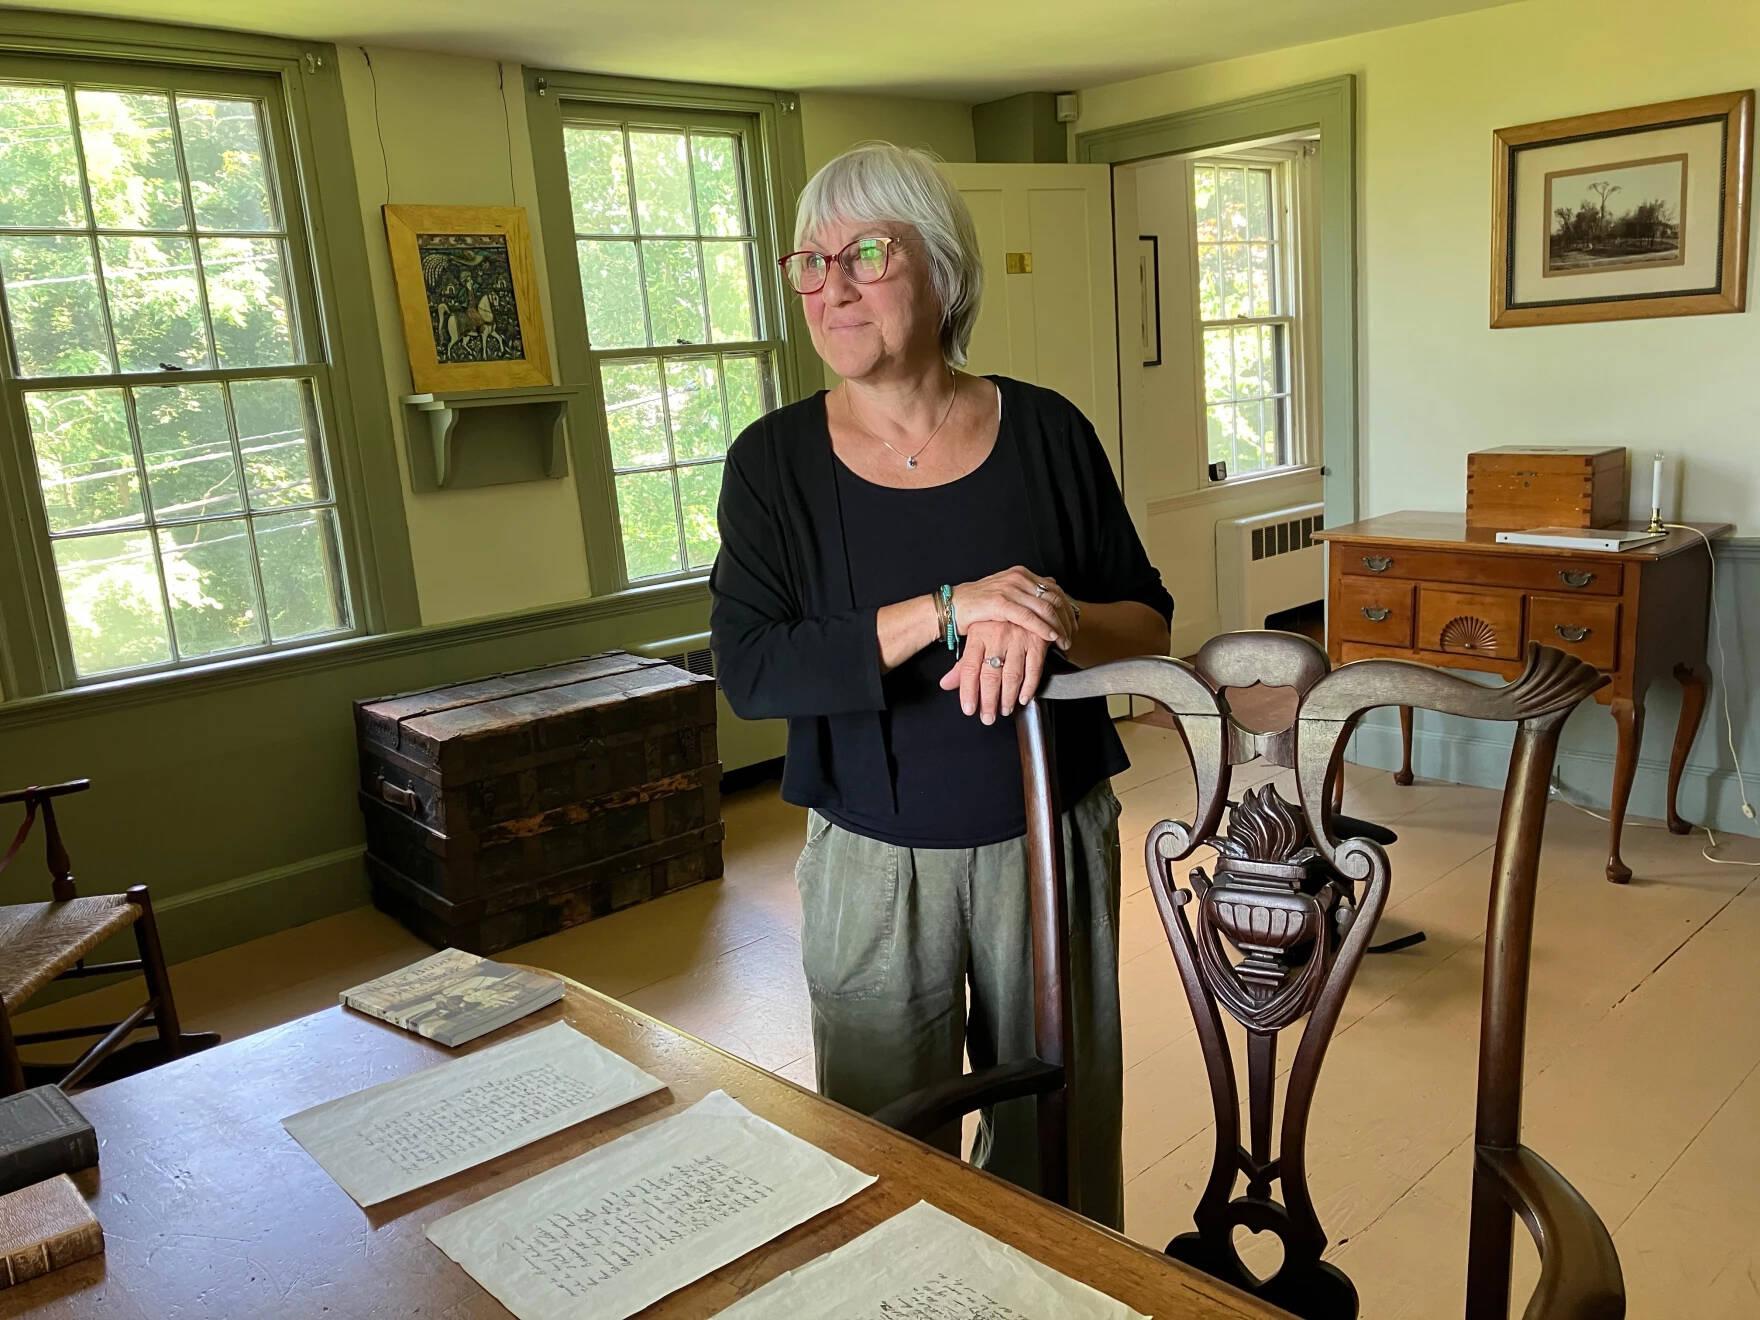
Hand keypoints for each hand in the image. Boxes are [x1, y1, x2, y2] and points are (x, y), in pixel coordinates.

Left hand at [939, 620, 1051, 723]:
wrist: (1023, 600)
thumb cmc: (995, 622)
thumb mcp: (976, 638)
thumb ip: (963, 665)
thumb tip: (946, 684)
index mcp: (978, 635)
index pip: (969, 668)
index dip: (968, 691)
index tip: (969, 710)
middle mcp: (997, 636)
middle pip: (990, 675)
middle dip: (988, 700)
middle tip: (988, 717)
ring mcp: (1018, 638)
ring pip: (1012, 674)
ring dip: (1008, 697)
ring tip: (1004, 710)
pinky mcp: (1037, 641)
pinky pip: (1034, 669)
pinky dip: (1029, 686)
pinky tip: (1023, 698)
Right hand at [951, 568, 1078, 648]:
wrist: (952, 606)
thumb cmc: (978, 604)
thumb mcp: (1007, 592)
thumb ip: (1028, 590)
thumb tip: (1052, 584)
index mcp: (1021, 575)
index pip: (1055, 590)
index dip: (1068, 609)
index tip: (1073, 625)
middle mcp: (1018, 578)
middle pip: (1054, 598)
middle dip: (1067, 620)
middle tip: (1071, 637)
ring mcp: (1009, 589)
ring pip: (1045, 608)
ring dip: (1059, 627)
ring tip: (1064, 642)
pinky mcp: (1000, 603)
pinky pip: (1029, 617)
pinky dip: (1043, 628)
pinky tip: (1051, 638)